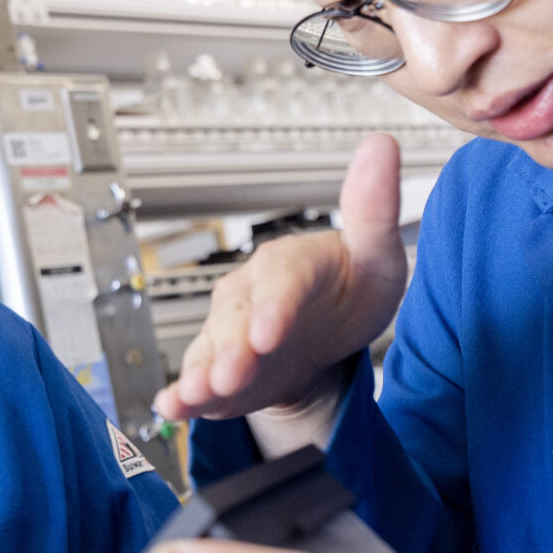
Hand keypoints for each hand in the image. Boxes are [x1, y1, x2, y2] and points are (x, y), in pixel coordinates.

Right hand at [154, 133, 406, 421]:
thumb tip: (380, 144)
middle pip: (238, 322)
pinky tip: (172, 407)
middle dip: (234, 350)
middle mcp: (250, 296)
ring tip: (198, 393)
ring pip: (212, 352)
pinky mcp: (217, 369)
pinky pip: (196, 380)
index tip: (270, 331)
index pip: (281, 282)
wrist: (321, 338)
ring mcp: (229, 333)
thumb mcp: (375, 255)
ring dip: (204, 373)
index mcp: (289, 264)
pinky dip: (181, 396)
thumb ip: (372, 209)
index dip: (274, 307)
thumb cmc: (347, 291)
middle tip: (233, 373)